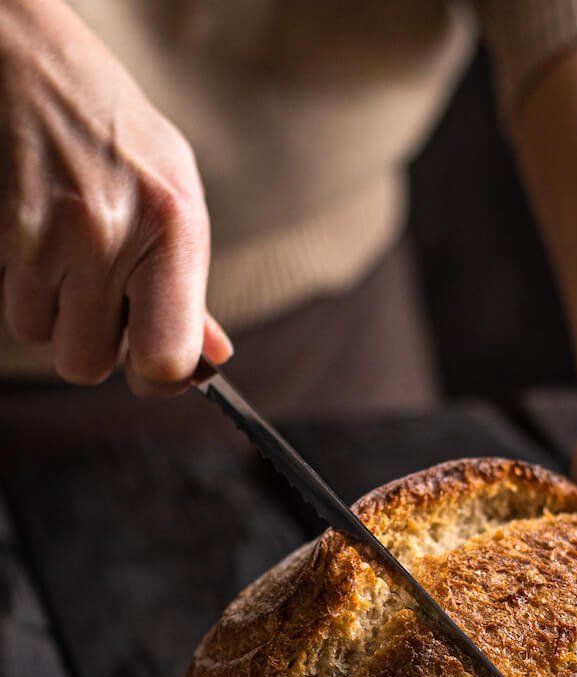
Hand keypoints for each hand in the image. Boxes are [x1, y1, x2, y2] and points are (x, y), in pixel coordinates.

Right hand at [0, 0, 231, 395]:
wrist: (25, 52)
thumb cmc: (112, 128)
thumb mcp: (174, 191)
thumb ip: (189, 282)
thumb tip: (211, 358)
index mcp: (171, 227)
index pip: (166, 358)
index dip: (158, 379)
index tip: (152, 368)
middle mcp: (108, 233)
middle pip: (86, 364)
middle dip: (89, 343)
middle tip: (97, 297)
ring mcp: (42, 230)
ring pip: (37, 333)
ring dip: (48, 309)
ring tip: (61, 250)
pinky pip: (6, 300)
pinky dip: (18, 282)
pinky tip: (32, 233)